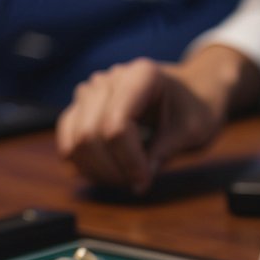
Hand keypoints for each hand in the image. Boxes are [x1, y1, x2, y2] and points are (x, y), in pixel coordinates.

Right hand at [56, 46, 259, 192]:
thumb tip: (138, 180)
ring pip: (73, 141)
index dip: (127, 161)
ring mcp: (89, 92)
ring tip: (122, 179)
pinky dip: (82, 163)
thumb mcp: (192, 129)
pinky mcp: (79, 108)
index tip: (145, 181)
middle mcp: (108, 80)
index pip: (116, 126)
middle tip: (135, 183)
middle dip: (110, 169)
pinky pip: (66, 141)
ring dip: (95, 170)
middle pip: (89, 135)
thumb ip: (164, 151)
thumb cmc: (193, 107)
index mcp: (140, 76)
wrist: (188, 92)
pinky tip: (106, 172)